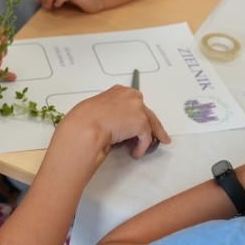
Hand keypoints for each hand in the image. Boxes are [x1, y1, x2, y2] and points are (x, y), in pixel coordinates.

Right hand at [55, 85, 169, 156]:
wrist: (87, 124)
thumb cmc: (86, 118)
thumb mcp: (99, 108)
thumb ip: (111, 111)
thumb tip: (115, 123)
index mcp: (120, 91)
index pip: (136, 102)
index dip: (139, 114)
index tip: (142, 121)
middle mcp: (131, 96)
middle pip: (148, 113)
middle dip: (153, 125)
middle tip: (158, 134)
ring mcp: (138, 109)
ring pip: (151, 125)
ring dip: (151, 137)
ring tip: (153, 145)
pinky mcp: (141, 123)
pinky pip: (145, 138)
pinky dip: (142, 147)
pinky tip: (136, 153)